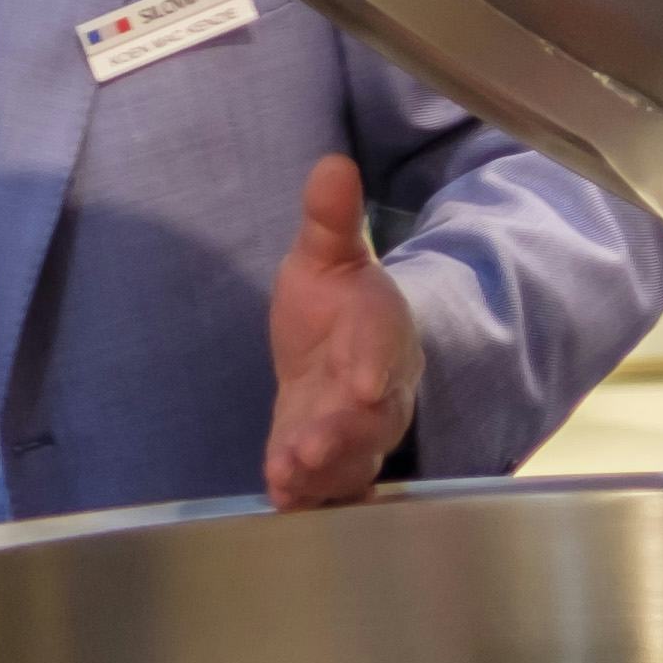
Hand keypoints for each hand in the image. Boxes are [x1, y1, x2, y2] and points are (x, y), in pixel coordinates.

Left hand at [263, 157, 420, 509]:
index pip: (381, 347)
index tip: (362, 380)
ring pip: (348, 460)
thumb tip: (331, 164)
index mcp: (380, 333)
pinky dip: (307, 494)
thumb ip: (329, 218)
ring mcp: (352, 434)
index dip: (374, 363)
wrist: (338, 351)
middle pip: (369, 419)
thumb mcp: (327, 254)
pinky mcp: (324, 463)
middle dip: (342, 435)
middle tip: (311, 448)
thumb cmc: (336, 301)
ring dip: (320, 473)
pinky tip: (281, 498)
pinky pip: (324, 485)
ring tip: (288, 479)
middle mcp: (376, 391)